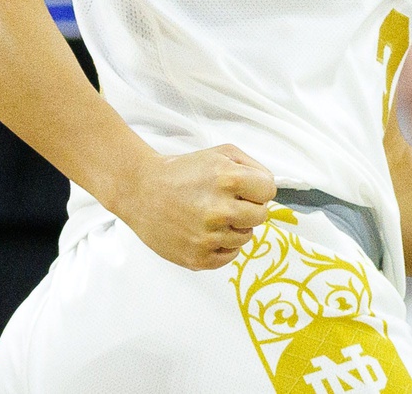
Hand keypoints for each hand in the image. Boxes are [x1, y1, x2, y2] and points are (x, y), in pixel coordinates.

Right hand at [111, 144, 276, 270]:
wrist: (140, 191)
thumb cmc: (182, 171)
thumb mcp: (220, 153)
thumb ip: (252, 167)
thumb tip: (271, 188)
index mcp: (227, 179)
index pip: (269, 191)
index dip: (258, 188)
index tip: (246, 189)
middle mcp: (219, 210)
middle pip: (261, 216)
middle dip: (249, 208)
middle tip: (229, 202)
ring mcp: (208, 237)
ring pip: (245, 237)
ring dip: (234, 227)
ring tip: (212, 215)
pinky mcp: (198, 258)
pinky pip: (229, 256)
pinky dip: (222, 245)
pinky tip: (206, 231)